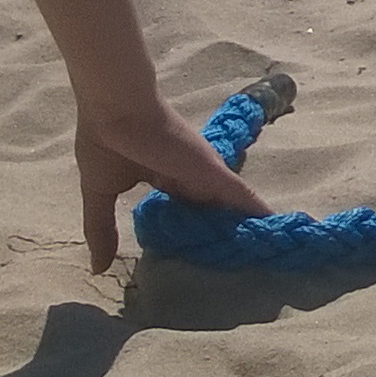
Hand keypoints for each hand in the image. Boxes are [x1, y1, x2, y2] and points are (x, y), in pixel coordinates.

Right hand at [75, 99, 268, 269]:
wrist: (115, 109)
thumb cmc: (106, 141)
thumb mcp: (100, 193)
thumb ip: (101, 229)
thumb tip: (97, 267)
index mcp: (166, 180)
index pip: (188, 211)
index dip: (196, 232)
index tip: (206, 255)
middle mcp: (191, 178)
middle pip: (216, 213)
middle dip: (229, 235)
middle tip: (248, 260)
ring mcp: (206, 176)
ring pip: (236, 208)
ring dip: (251, 229)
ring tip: (272, 251)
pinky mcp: (216, 173)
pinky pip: (245, 198)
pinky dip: (260, 215)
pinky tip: (277, 231)